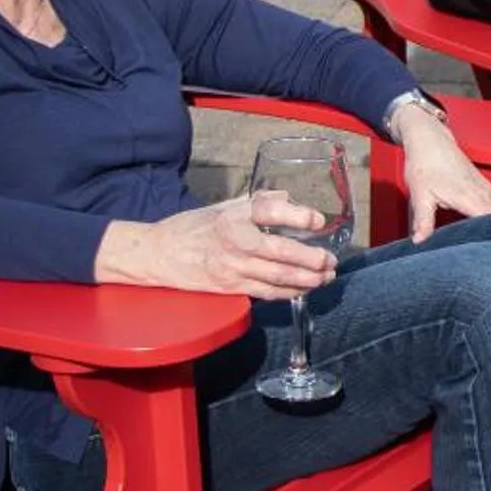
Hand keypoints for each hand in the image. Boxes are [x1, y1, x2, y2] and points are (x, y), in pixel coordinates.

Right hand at [97, 194, 334, 298]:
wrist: (158, 253)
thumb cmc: (193, 226)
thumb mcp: (223, 205)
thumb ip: (256, 201)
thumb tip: (288, 197)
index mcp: (233, 215)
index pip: (269, 211)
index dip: (297, 215)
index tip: (317, 220)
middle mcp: (235, 241)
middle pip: (280, 251)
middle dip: (312, 259)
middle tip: (331, 259)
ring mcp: (233, 267)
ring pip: (277, 277)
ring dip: (307, 279)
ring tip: (326, 277)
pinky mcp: (230, 287)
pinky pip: (266, 292)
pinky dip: (289, 292)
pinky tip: (304, 289)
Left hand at [393, 100, 490, 241]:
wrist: (430, 139)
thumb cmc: (424, 164)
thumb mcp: (420, 194)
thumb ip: (423, 220)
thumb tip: (419, 241)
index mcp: (470, 197)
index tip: (487, 253)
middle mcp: (482, 193)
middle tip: (484, 255)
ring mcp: (484, 188)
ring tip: (482, 244)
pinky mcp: (482, 186)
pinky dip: (489, 218)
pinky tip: (478, 228)